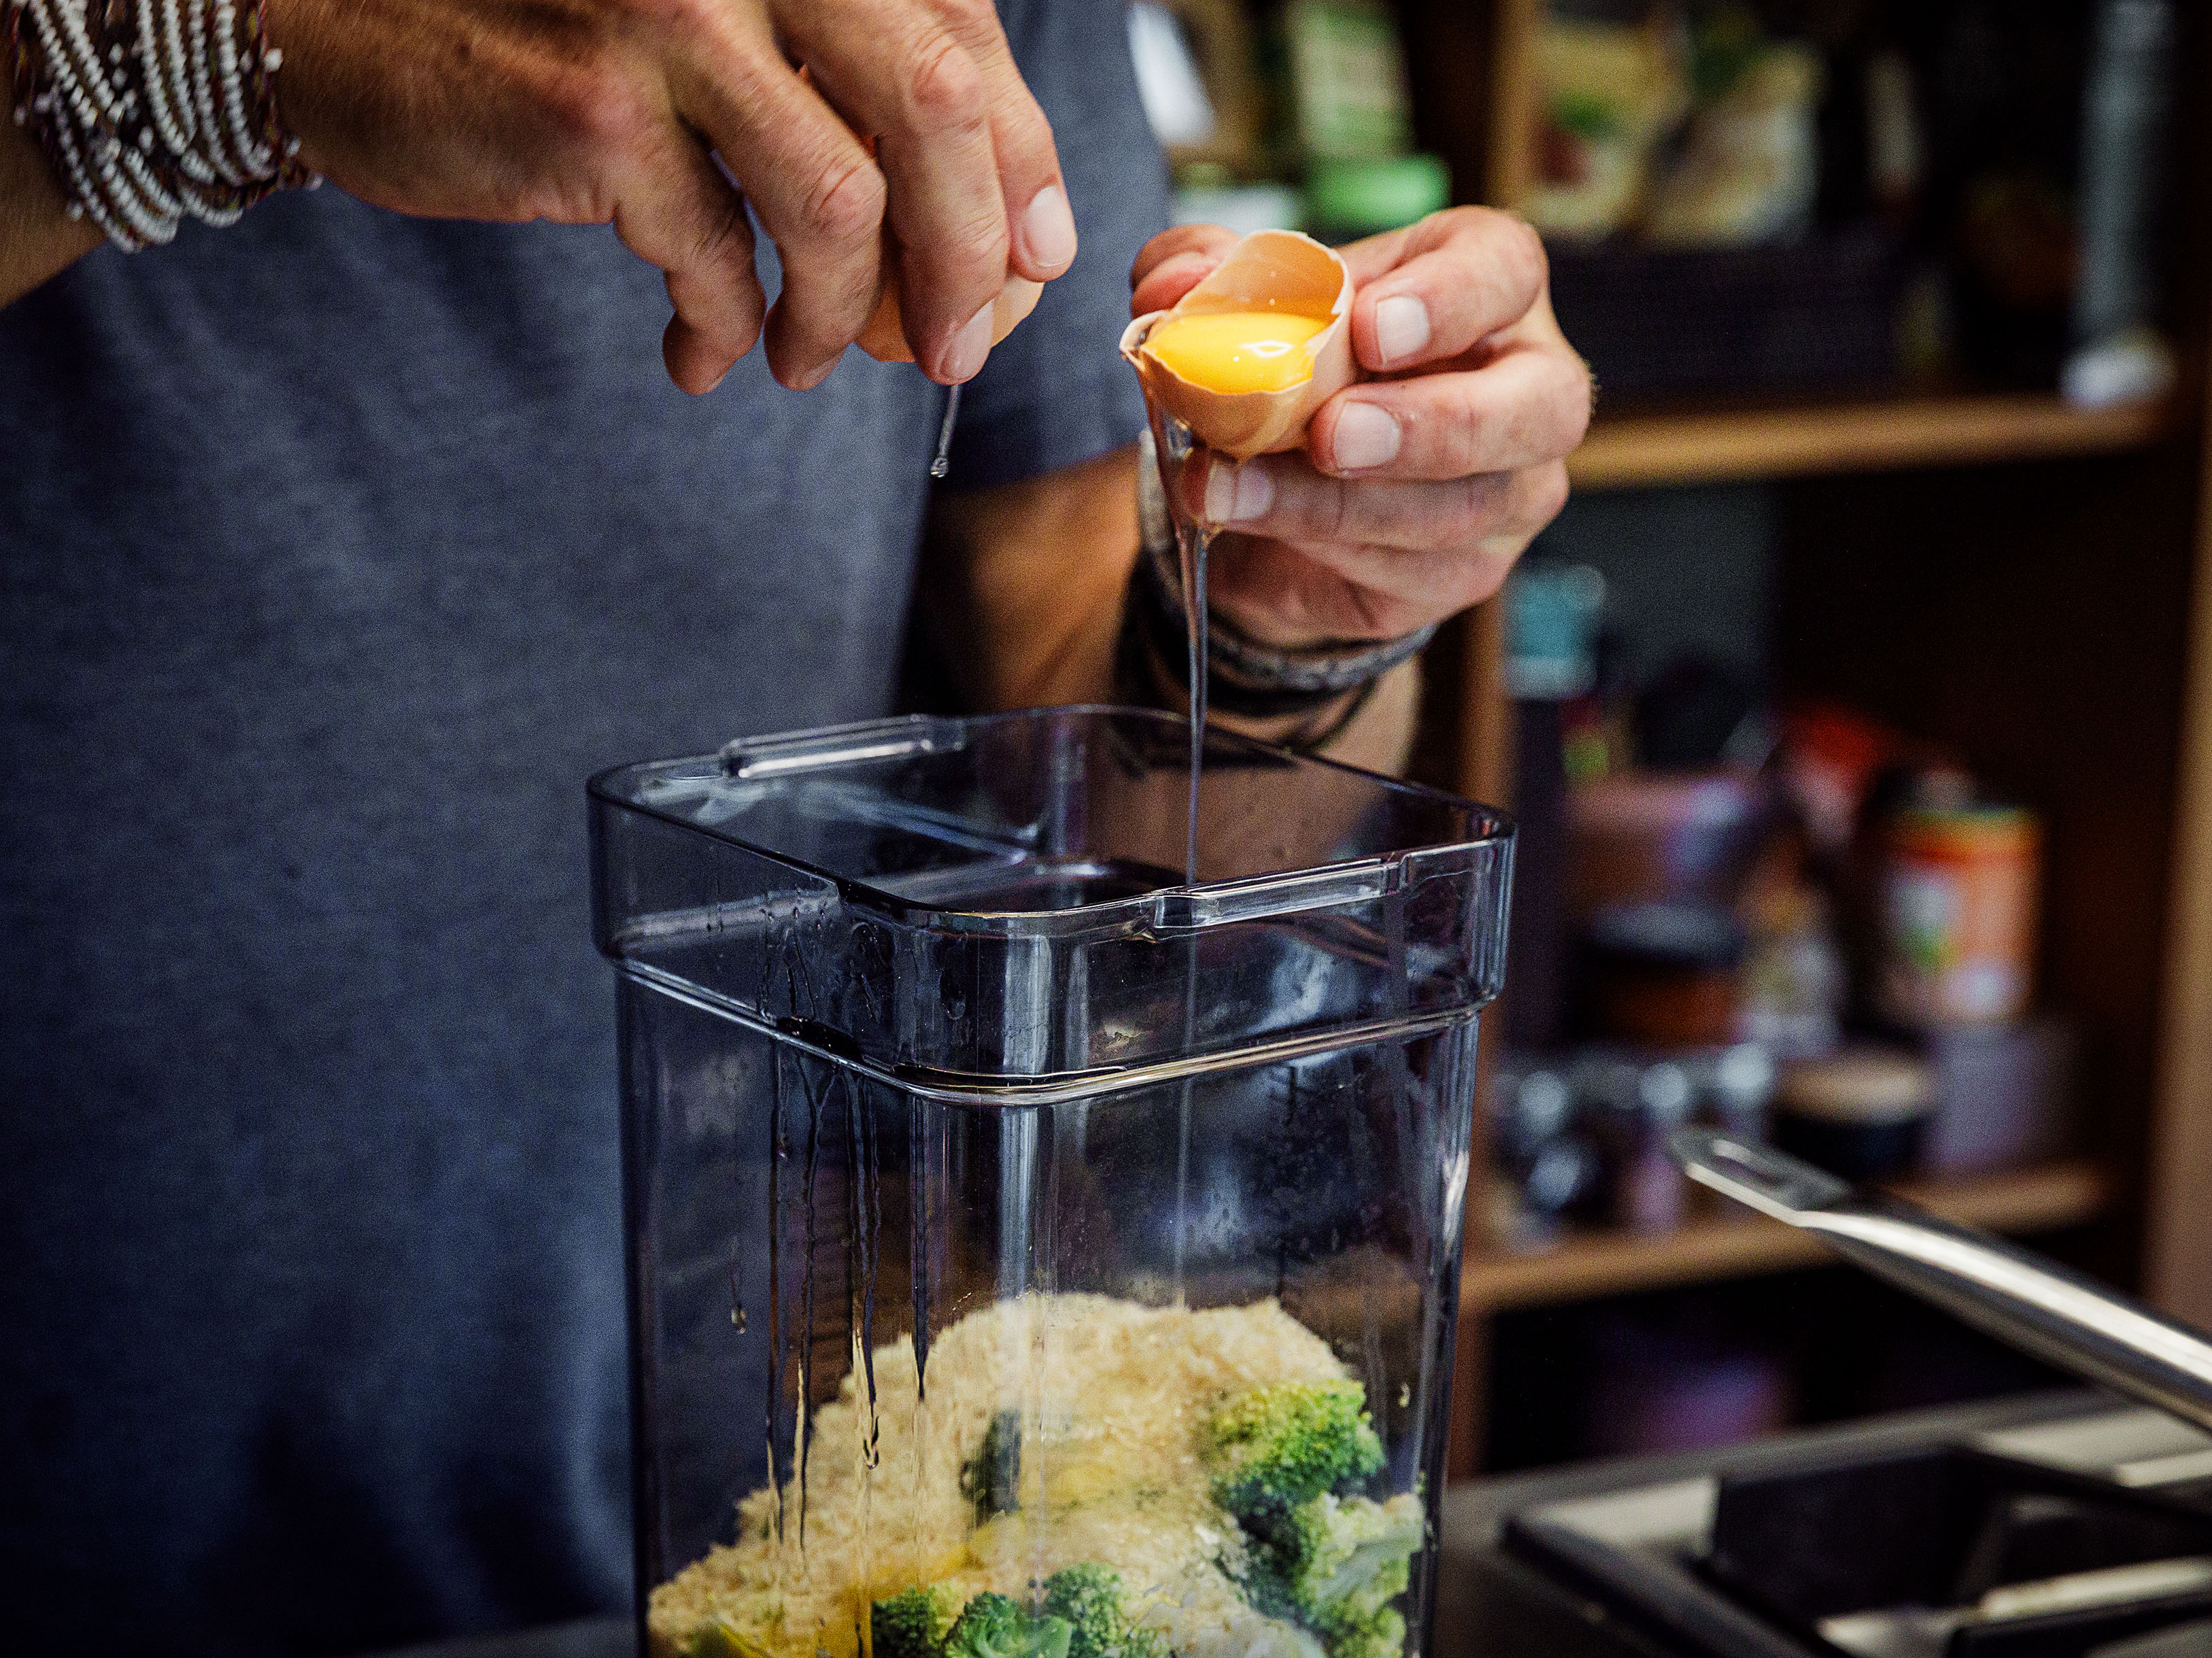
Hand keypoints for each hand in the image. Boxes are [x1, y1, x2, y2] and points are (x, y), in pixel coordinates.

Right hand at [267, 0, 1077, 392]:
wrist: (345, 21)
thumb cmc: (563, 23)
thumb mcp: (724, 16)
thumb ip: (849, 79)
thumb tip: (1008, 225)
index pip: (962, 29)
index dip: (1023, 157)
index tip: (1036, 257)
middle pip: (933, 109)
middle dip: (969, 255)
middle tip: (966, 348)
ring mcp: (666, 12)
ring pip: (837, 201)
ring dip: (845, 314)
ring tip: (812, 361)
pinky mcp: (591, 108)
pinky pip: (716, 258)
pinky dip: (730, 330)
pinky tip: (706, 356)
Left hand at [1130, 209, 1588, 646]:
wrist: (1281, 489)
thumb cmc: (1297, 365)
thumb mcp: (1243, 303)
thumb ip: (1200, 273)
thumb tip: (1169, 287)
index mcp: (1488, 287)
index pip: (1506, 271)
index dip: (1449, 297)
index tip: (1368, 324)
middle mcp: (1529, 387)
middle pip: (1539, 405)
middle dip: (1434, 422)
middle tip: (1331, 433)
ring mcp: (1511, 489)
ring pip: (1459, 506)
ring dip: (1334, 501)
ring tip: (1232, 484)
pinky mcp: (1468, 569)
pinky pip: (1412, 569)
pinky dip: (1318, 544)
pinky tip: (1249, 517)